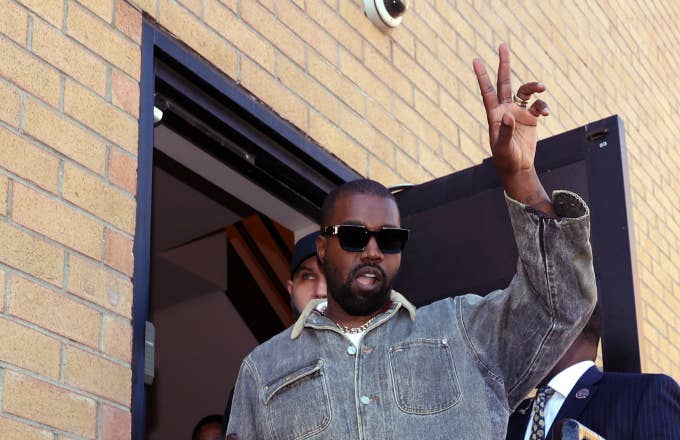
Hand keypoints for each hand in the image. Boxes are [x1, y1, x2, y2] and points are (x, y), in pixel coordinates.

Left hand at [472, 43, 554, 215]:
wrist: (517, 168)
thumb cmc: (506, 160)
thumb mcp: (504, 148)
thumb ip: (505, 132)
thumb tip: (509, 116)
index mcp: (494, 115)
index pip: (487, 92)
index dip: (482, 76)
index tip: (476, 60)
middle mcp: (505, 109)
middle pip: (504, 82)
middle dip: (503, 64)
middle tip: (502, 45)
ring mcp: (518, 112)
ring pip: (525, 91)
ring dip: (534, 86)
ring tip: (543, 88)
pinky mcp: (530, 118)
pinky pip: (538, 105)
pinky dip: (543, 106)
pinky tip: (546, 113)